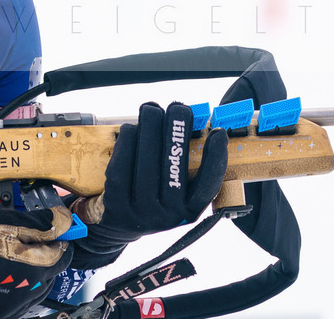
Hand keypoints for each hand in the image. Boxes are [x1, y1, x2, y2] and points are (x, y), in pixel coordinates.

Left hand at [70, 102, 227, 268]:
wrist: (119, 226)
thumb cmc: (154, 196)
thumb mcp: (177, 191)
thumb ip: (188, 164)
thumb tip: (191, 122)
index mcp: (190, 212)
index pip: (208, 185)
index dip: (216, 158)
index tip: (218, 131)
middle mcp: (168, 215)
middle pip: (175, 166)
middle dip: (177, 129)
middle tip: (178, 106)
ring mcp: (141, 212)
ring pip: (147, 163)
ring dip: (150, 128)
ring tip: (152, 109)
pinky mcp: (115, 204)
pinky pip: (122, 167)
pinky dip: (127, 142)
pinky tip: (132, 127)